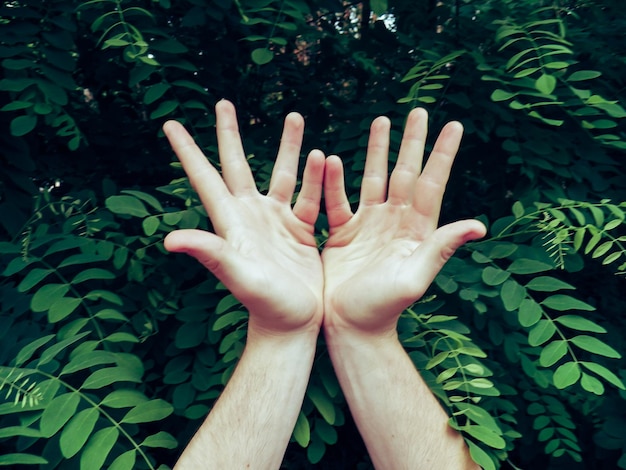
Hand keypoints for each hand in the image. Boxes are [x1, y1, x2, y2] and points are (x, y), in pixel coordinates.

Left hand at [163, 100, 324, 334]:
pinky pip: (308, 194)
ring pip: (281, 173)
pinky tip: (325, 157)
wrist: (293, 323)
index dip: (189, 150)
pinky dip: (317, 176)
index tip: (172, 123)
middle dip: (229, 134)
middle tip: (223, 102)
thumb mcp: (238, 275)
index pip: (206, 177)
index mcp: (231, 221)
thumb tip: (168, 241)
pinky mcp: (299, 229)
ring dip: (288, 146)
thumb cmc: (265, 303)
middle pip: (237, 165)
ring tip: (295, 116)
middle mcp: (250, 215)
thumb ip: (210, 253)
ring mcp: (275, 221)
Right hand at [322, 108, 485, 335]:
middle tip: (418, 111)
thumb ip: (441, 248)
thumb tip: (480, 225)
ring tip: (380, 121)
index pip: (433, 183)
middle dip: (411, 142)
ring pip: (372, 178)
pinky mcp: (344, 232)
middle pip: (405, 172)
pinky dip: (333, 179)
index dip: (442, 154)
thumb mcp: (415, 278)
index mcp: (416, 230)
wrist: (350, 326)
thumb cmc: (384, 308)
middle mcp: (395, 222)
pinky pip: (338, 199)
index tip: (454, 125)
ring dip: (376, 150)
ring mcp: (369, 225)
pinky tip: (329, 158)